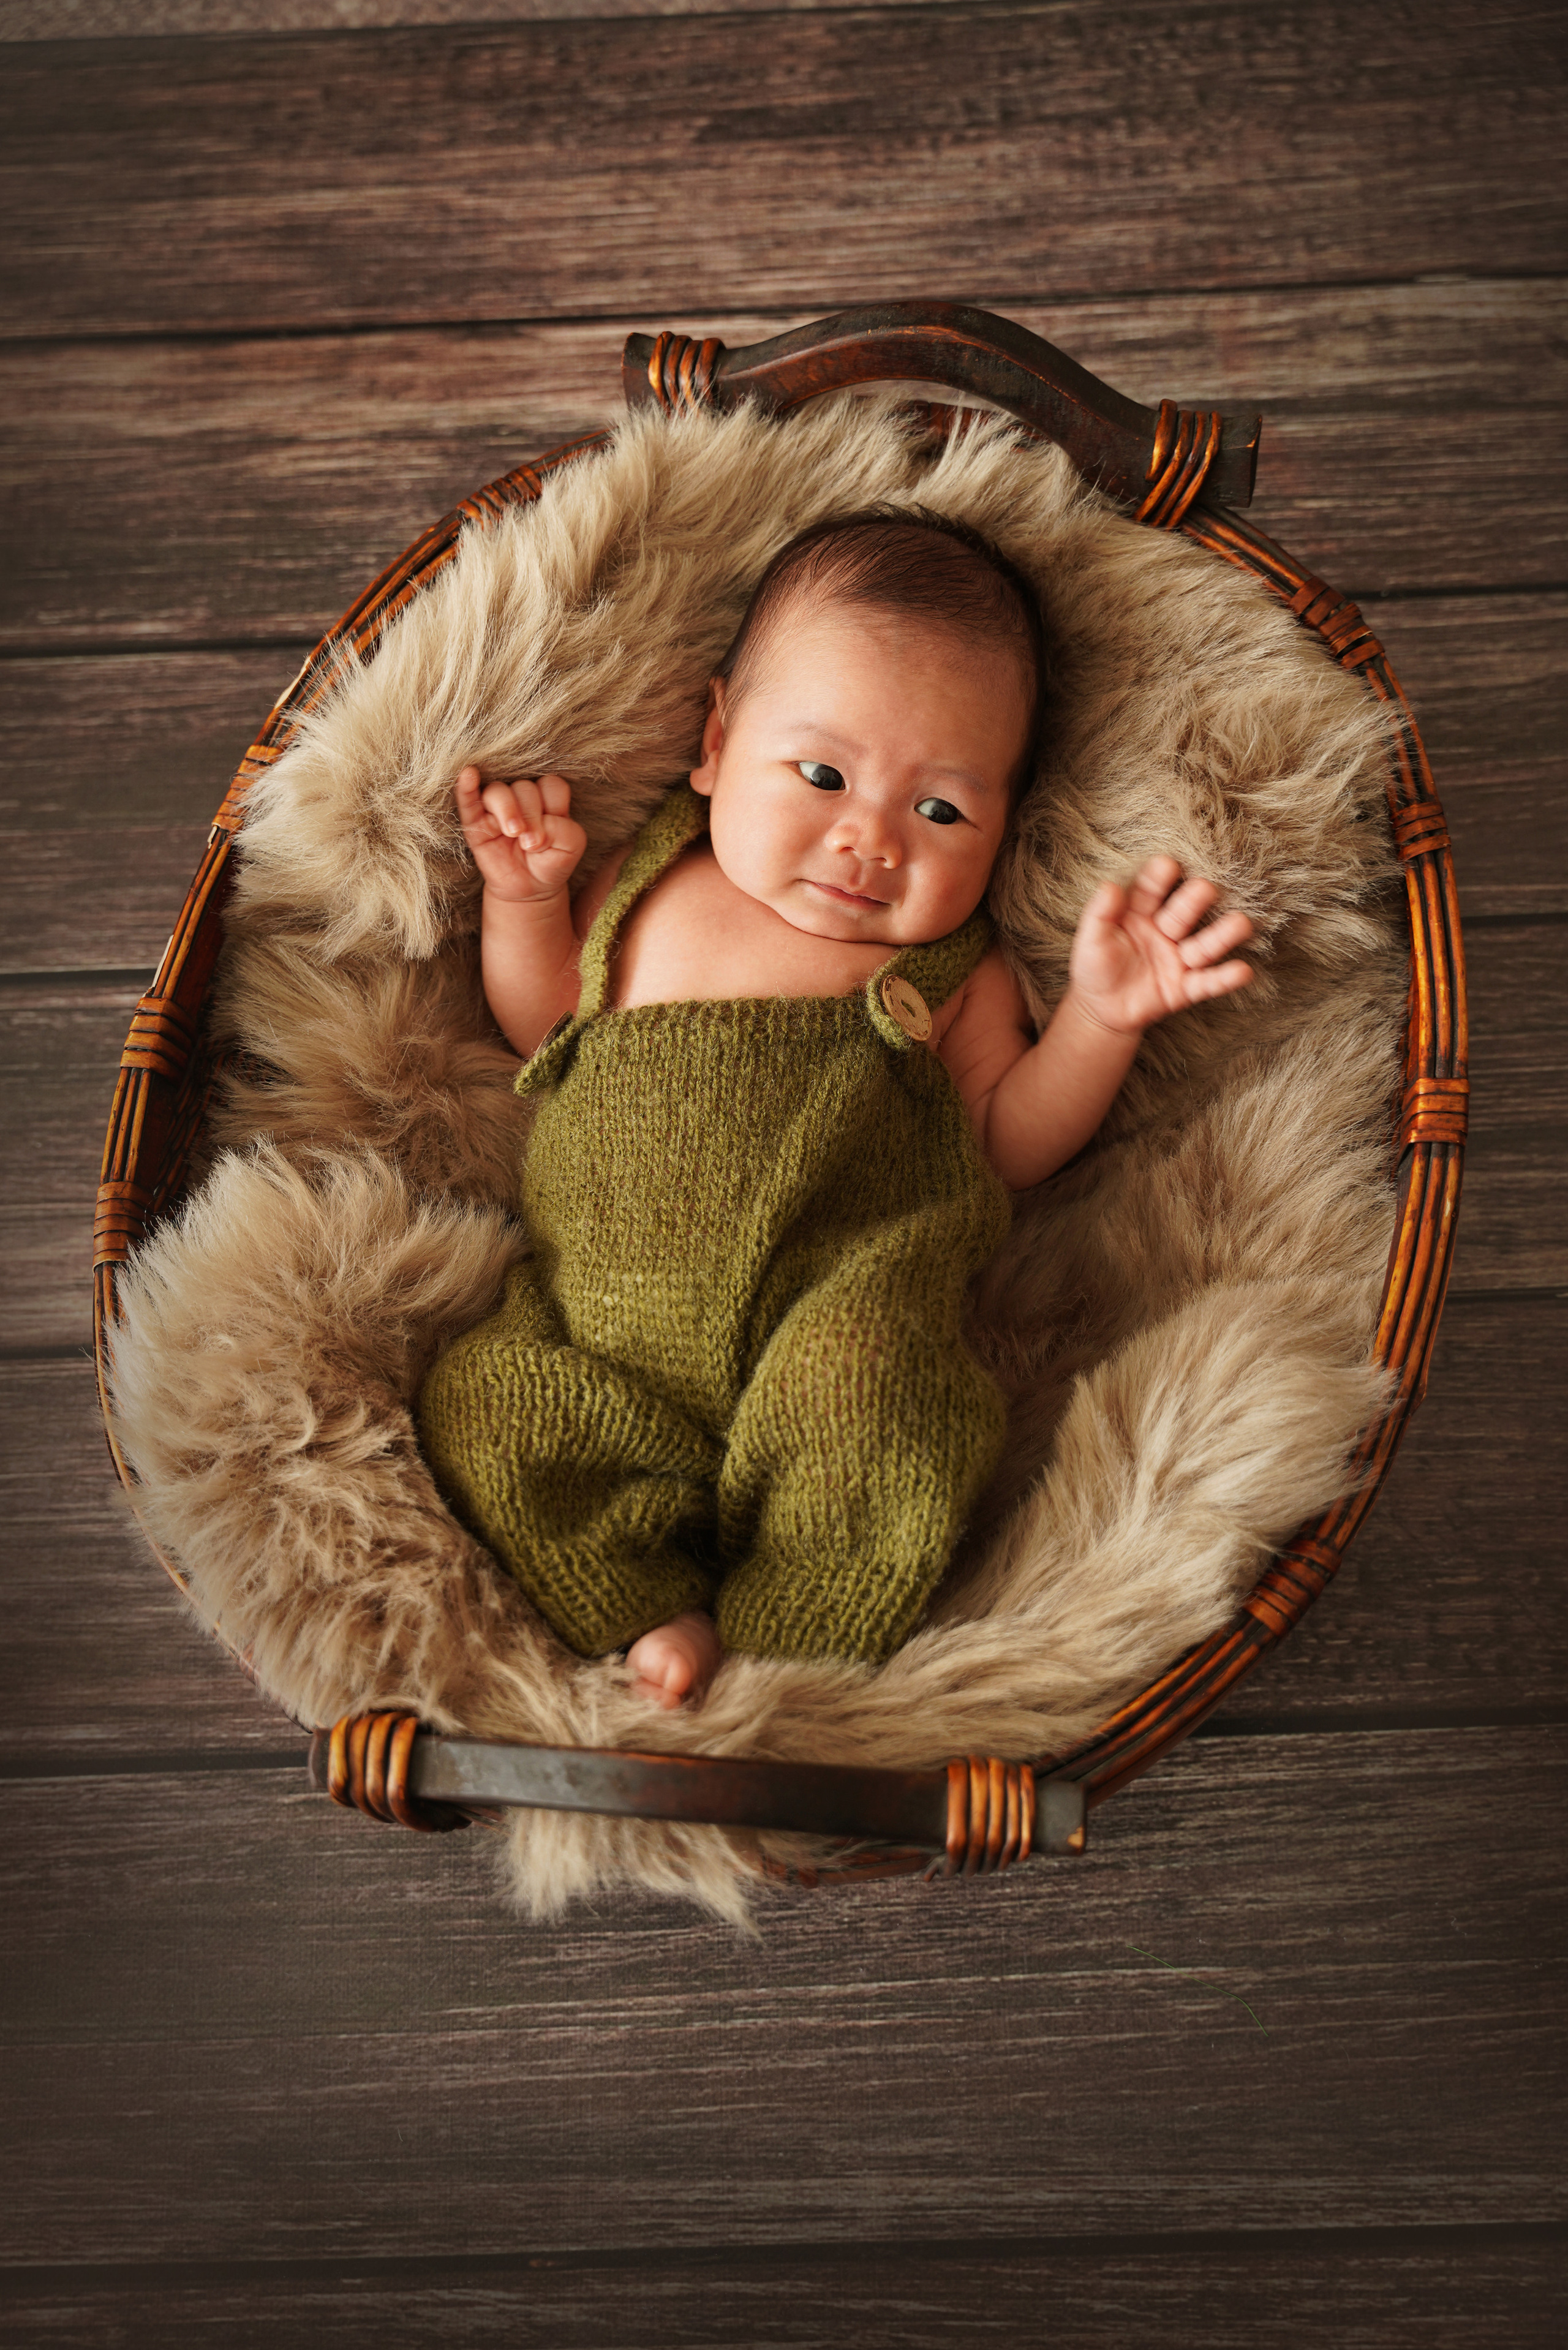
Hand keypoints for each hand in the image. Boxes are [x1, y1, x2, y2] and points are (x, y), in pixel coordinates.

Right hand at [455, 764, 585, 902]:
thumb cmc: (551, 861)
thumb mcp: (571, 848)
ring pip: (498, 791)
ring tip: (513, 833)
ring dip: (507, 809)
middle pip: (525, 788)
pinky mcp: (475, 823)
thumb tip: (539, 824)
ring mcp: (496, 809)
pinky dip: (466, 788)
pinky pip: (468, 800)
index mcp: (546, 799)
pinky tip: (469, 775)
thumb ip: (565, 830)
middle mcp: (521, 798)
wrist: (529, 888)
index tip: (552, 833)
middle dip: (531, 815)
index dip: (554, 806)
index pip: (551, 785)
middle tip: (532, 844)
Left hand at [1068, 856, 1253, 1035]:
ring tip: (1241, 923)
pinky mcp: (1185, 988)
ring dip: (1223, 935)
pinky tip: (1243, 971)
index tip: (1167, 864)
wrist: (1101, 1009)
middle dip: (1194, 901)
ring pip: (1204, 945)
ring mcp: (1178, 959)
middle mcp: (1165, 932)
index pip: (1151, 890)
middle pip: (1183, 913)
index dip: (1159, 878)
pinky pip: (1208, 983)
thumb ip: (1099, 914)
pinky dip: (1225, 979)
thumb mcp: (1091, 940)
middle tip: (1206, 888)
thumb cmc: (1095, 967)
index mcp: (1141, 914)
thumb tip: (1109, 886)